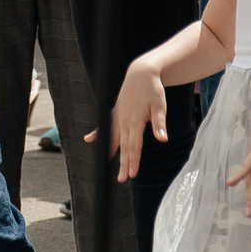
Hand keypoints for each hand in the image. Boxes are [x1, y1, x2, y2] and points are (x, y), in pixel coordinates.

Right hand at [100, 55, 172, 180]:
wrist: (141, 72)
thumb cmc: (153, 89)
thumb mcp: (160, 105)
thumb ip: (159, 124)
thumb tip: (162, 139)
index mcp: (135, 120)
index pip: (135, 145)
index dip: (134, 160)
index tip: (132, 174)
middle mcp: (124, 120)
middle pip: (124, 146)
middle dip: (123, 163)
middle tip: (122, 179)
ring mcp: (118, 116)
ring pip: (114, 139)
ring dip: (112, 153)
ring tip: (106, 166)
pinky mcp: (116, 112)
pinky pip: (106, 126)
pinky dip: (97, 133)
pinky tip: (88, 140)